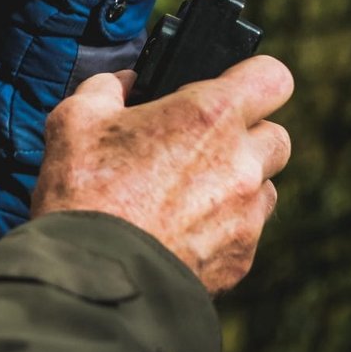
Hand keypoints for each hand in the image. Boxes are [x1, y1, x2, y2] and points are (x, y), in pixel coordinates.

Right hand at [30, 56, 292, 293]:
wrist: (95, 275)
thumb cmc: (84, 190)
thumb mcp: (74, 118)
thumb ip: (107, 88)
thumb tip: (125, 85)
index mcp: (209, 115)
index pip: (273, 76)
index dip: (252, 78)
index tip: (228, 87)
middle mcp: (242, 162)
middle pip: (276, 135)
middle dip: (245, 135)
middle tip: (197, 144)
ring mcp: (248, 214)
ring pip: (265, 186)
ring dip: (237, 182)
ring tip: (186, 192)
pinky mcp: (242, 258)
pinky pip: (246, 231)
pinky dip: (222, 227)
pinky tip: (178, 230)